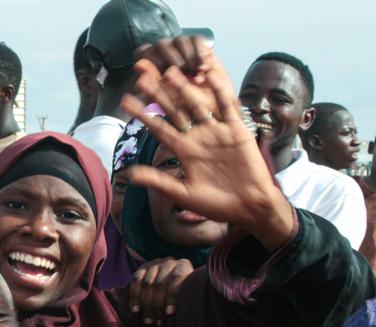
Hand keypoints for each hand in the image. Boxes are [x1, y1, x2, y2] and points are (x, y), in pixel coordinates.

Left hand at [121, 41, 293, 250]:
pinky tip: (208, 74)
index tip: (126, 101)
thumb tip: (129, 175)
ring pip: (197, 104)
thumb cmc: (215, 204)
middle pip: (175, 111)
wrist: (249, 206)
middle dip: (159, 95)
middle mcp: (197, 137)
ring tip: (169, 71)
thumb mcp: (183, 193)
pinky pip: (226, 106)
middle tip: (142, 77)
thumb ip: (158, 181)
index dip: (143, 115)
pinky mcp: (236, 129)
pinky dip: (219, 90)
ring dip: (184, 88)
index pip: (158, 128)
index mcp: (183, 151)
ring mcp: (217, 131)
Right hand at [128, 257, 192, 324]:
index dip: (172, 297)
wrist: (171, 283)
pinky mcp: (142, 268)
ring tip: (148, 321)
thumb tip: (185, 314)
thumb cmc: (184, 294)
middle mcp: (169, 262)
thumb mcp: (189, 294)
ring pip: (147, 284)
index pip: (177, 278)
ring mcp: (154, 264)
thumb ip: (188, 298)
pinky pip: (136, 281)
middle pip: (160, 284)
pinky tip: (136, 310)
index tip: (169, 313)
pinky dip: (135, 297)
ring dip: (146, 305)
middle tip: (157, 322)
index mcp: (183, 265)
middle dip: (157, 305)